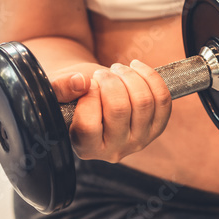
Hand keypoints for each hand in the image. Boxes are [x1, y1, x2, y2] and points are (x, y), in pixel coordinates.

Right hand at [50, 60, 172, 162]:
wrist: (93, 97)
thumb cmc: (72, 96)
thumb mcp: (56, 92)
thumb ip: (59, 88)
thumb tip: (80, 82)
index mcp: (86, 149)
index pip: (88, 126)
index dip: (89, 97)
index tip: (87, 84)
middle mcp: (115, 150)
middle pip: (120, 110)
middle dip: (110, 82)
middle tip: (101, 74)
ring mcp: (140, 140)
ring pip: (143, 102)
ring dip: (129, 77)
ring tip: (116, 69)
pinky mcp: (157, 127)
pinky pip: (162, 99)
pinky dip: (150, 77)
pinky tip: (136, 68)